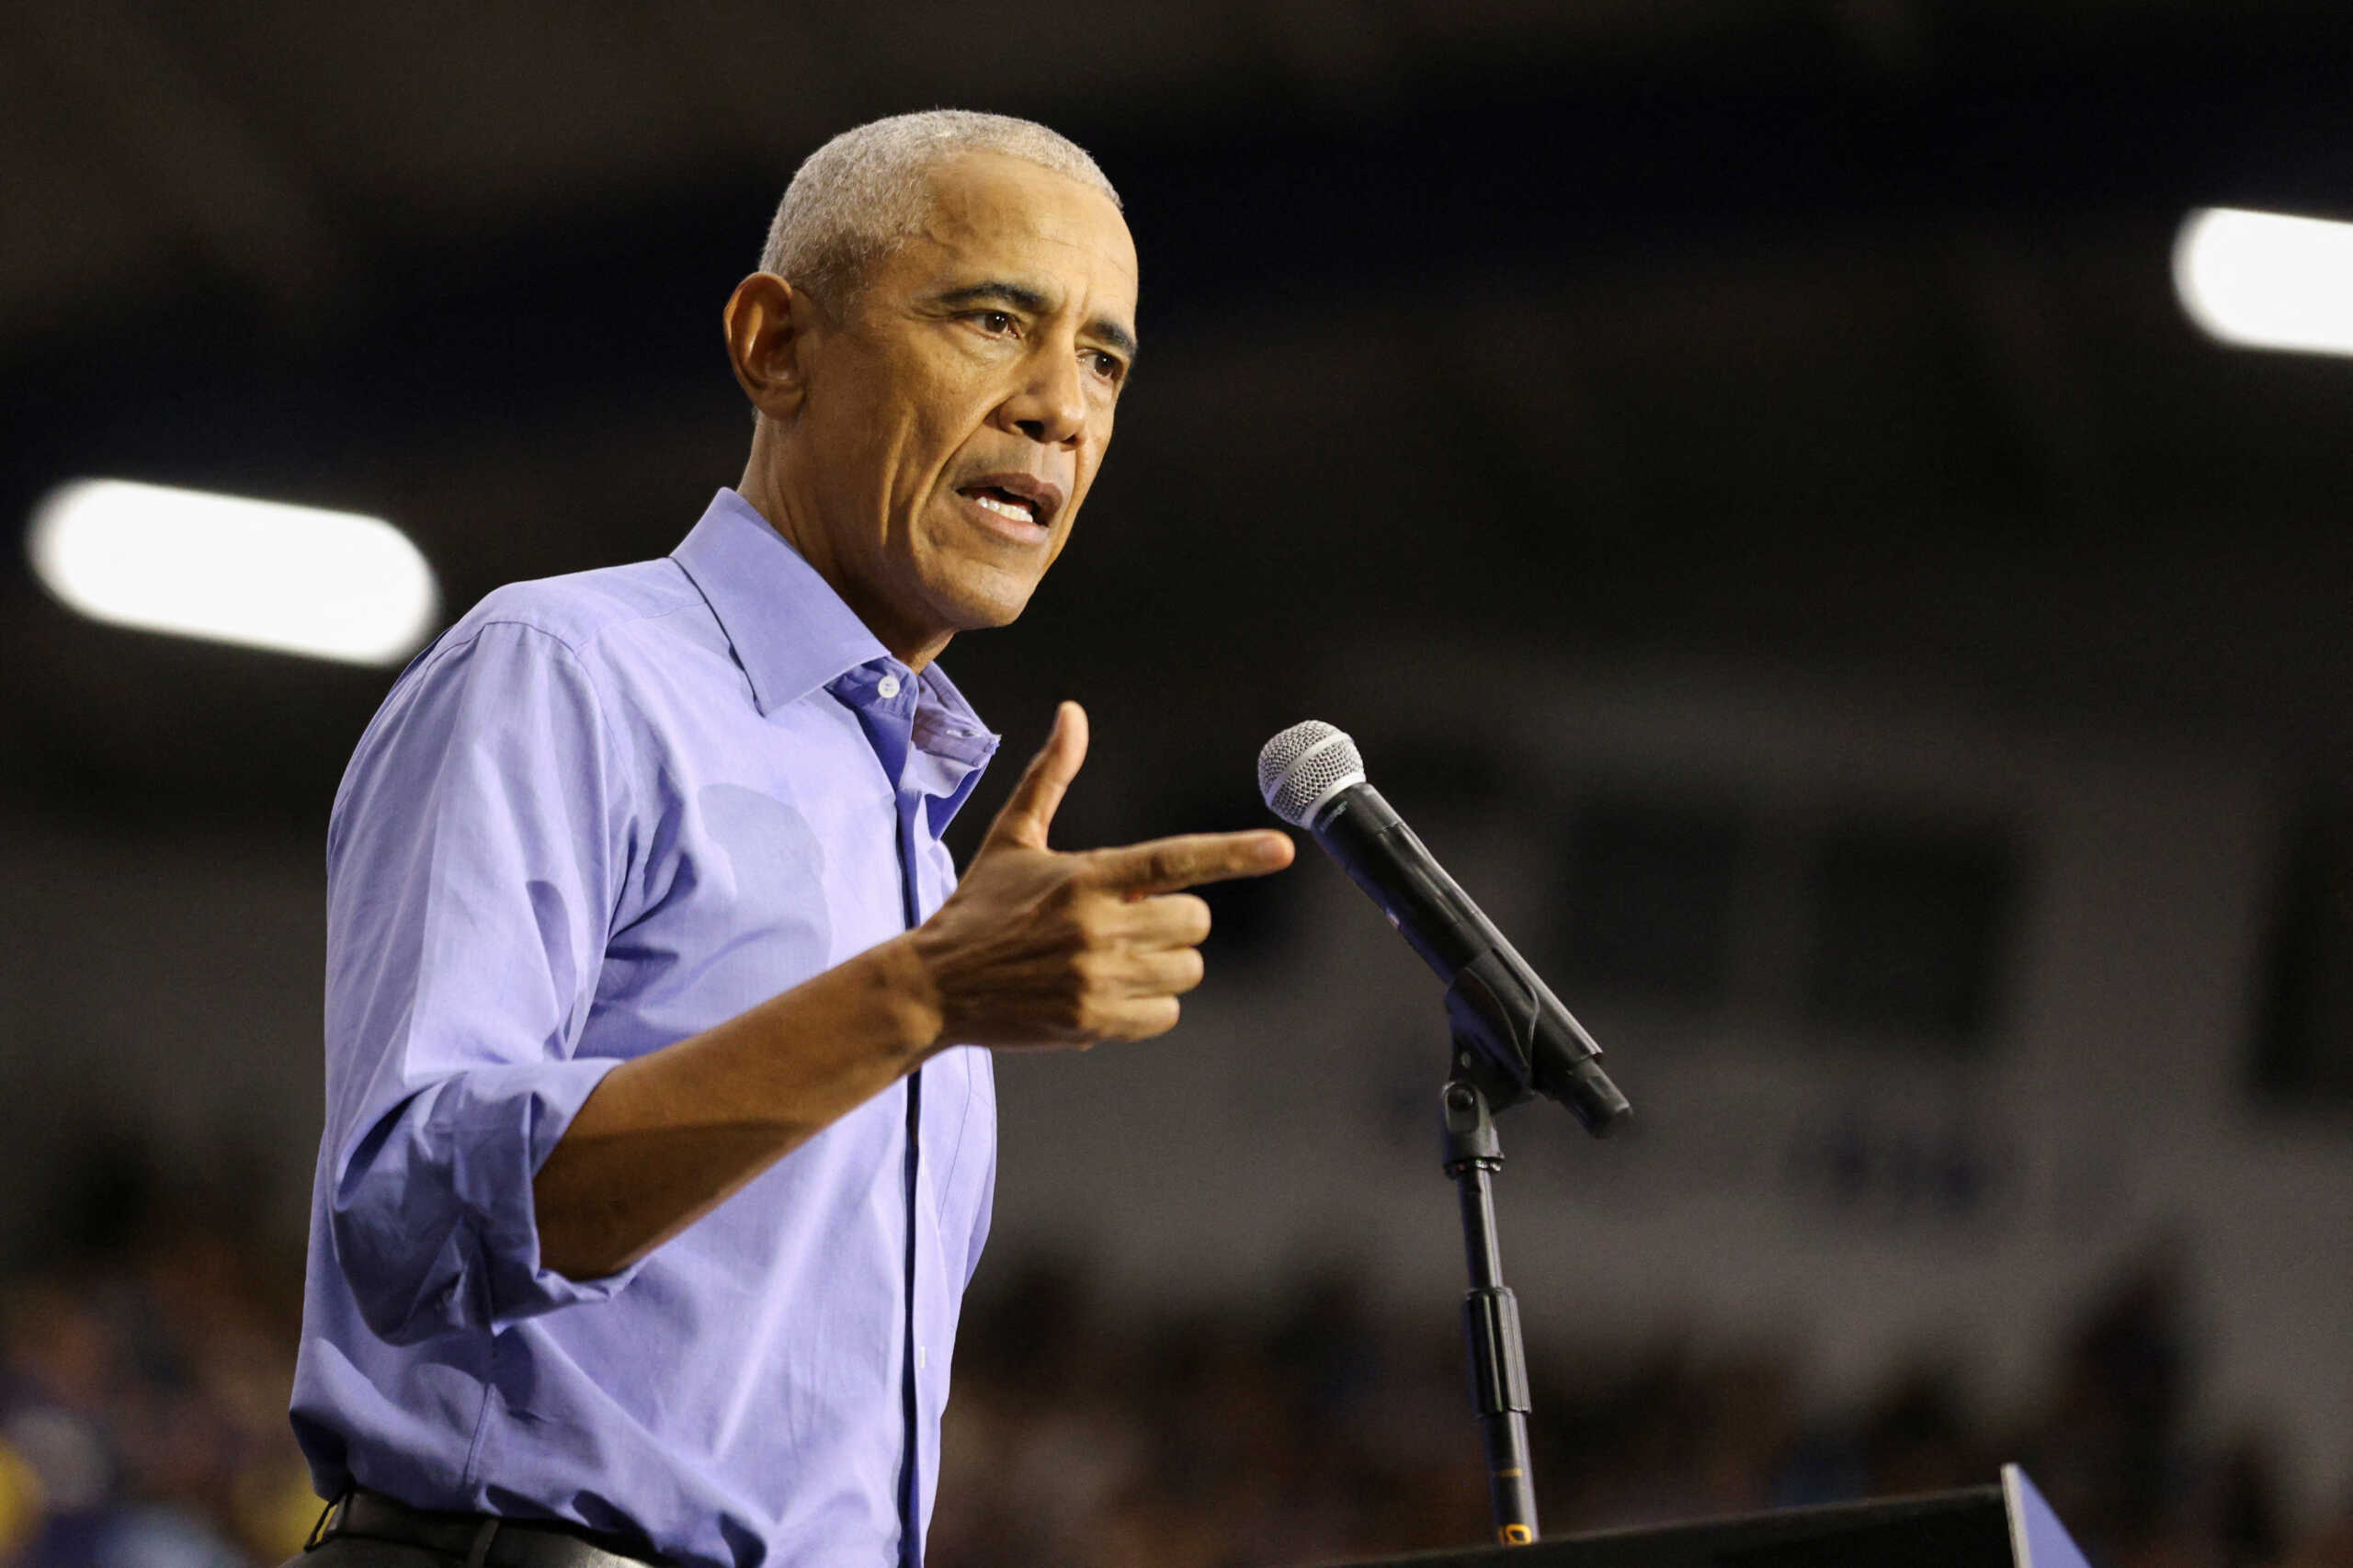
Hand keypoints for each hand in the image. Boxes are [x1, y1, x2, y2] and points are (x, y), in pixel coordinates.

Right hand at [904, 701, 1293, 1047]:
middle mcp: (1097, 926)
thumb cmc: (979, 909)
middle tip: (1130, 922)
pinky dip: (1148, 1007)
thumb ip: (1050, 776)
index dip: (1235, 854)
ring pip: (1186, 970)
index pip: (1176, 860)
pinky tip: (1107, 994)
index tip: (1282, 849)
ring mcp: (1097, 979)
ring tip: (1113, 959)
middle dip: (1174, 923)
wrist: (931, 987)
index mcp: (1087, 875)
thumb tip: (1072, 714)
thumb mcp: (1012, 838)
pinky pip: (1165, 1015)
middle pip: (1196, 923)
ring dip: (1163, 965)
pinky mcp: (1093, 1023)